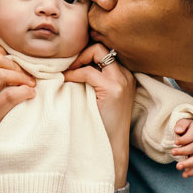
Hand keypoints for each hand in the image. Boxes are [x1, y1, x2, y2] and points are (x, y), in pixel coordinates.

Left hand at [65, 42, 132, 183]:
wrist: (111, 146)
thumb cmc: (101, 124)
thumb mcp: (100, 97)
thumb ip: (94, 80)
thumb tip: (71, 65)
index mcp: (124, 75)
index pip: (105, 50)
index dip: (85, 53)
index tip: (71, 66)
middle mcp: (126, 74)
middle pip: (101, 46)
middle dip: (81, 52)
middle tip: (67, 66)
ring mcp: (122, 81)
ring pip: (97, 51)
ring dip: (77, 60)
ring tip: (66, 72)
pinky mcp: (114, 90)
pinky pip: (89, 72)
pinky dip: (74, 74)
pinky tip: (66, 81)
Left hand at [171, 115, 192, 176]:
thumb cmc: (187, 127)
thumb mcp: (184, 122)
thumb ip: (181, 125)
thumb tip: (178, 130)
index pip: (192, 137)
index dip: (184, 140)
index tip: (176, 142)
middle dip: (183, 151)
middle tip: (172, 152)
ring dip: (188, 164)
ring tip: (178, 166)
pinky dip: (191, 171)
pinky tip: (184, 175)